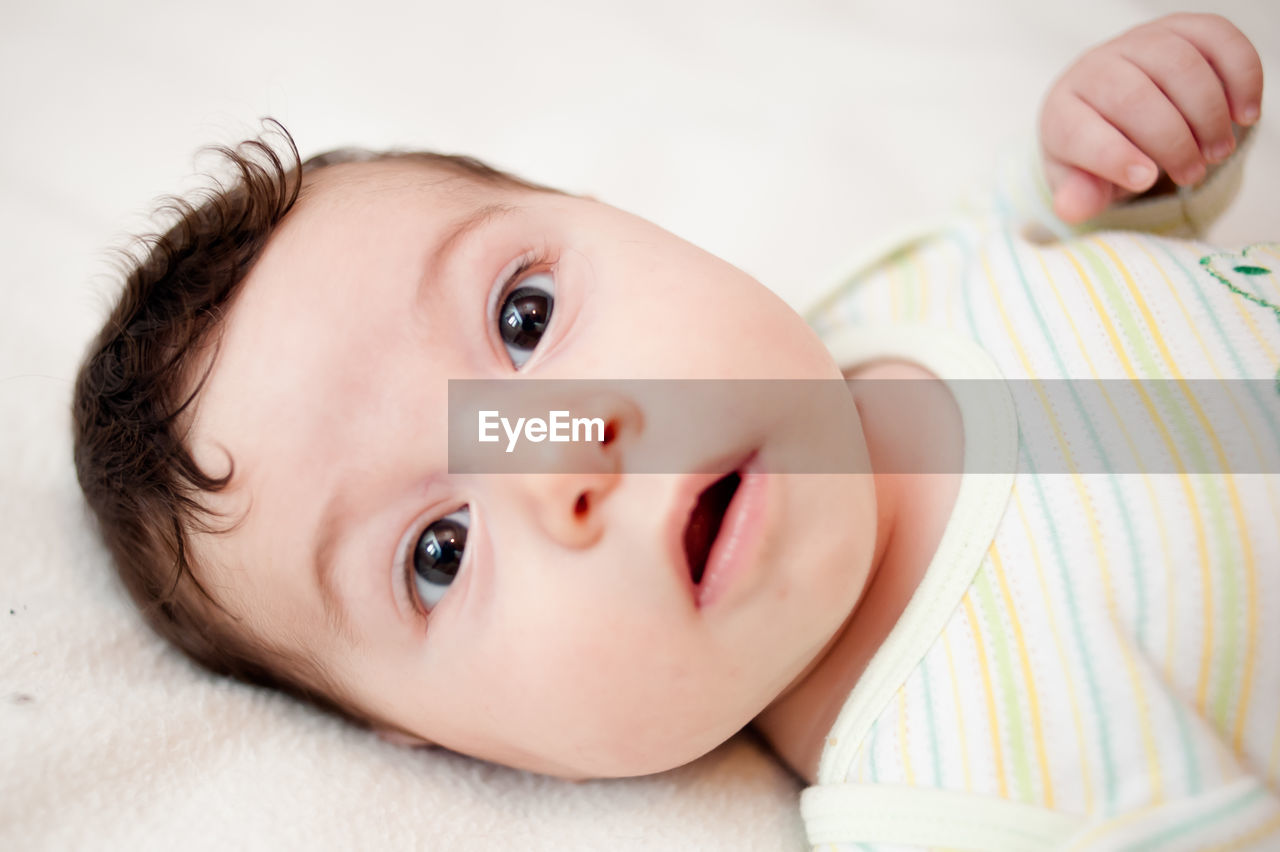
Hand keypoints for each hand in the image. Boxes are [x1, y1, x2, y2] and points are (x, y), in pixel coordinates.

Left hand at [1039, 13, 1263, 223]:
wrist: (1116, 107)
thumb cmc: (1098, 150)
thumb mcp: (1083, 180)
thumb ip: (1080, 195)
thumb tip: (1075, 209)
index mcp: (1063, 110)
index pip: (1081, 130)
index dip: (1115, 156)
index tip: (1146, 181)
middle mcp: (1096, 68)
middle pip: (1134, 97)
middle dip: (1171, 141)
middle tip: (1192, 174)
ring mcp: (1139, 43)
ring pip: (1179, 65)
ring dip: (1208, 114)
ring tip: (1217, 152)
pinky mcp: (1181, 29)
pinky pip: (1217, 39)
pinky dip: (1240, 77)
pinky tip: (1245, 116)